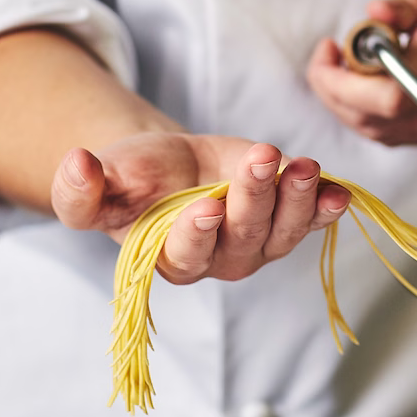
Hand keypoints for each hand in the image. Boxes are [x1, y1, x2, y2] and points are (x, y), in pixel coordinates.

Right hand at [50, 131, 349, 283]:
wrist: (167, 167)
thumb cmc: (128, 181)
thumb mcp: (96, 182)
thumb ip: (81, 189)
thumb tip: (76, 165)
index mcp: (169, 256)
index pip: (186, 253)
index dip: (197, 233)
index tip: (206, 205)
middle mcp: (219, 257)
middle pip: (244, 235)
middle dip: (254, 197)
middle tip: (261, 159)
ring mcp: (257, 241)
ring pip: (283, 229)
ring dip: (297, 198)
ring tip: (304, 165)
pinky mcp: (285, 218)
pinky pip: (311, 219)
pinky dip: (327, 207)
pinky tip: (340, 192)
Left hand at [305, 0, 416, 146]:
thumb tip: (372, 15)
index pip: (384, 94)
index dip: (340, 80)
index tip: (330, 48)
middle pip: (378, 122)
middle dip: (336, 93)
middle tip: (331, 54)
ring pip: (393, 135)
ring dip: (356, 108)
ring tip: (351, 65)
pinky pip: (415, 134)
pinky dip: (383, 117)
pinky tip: (379, 82)